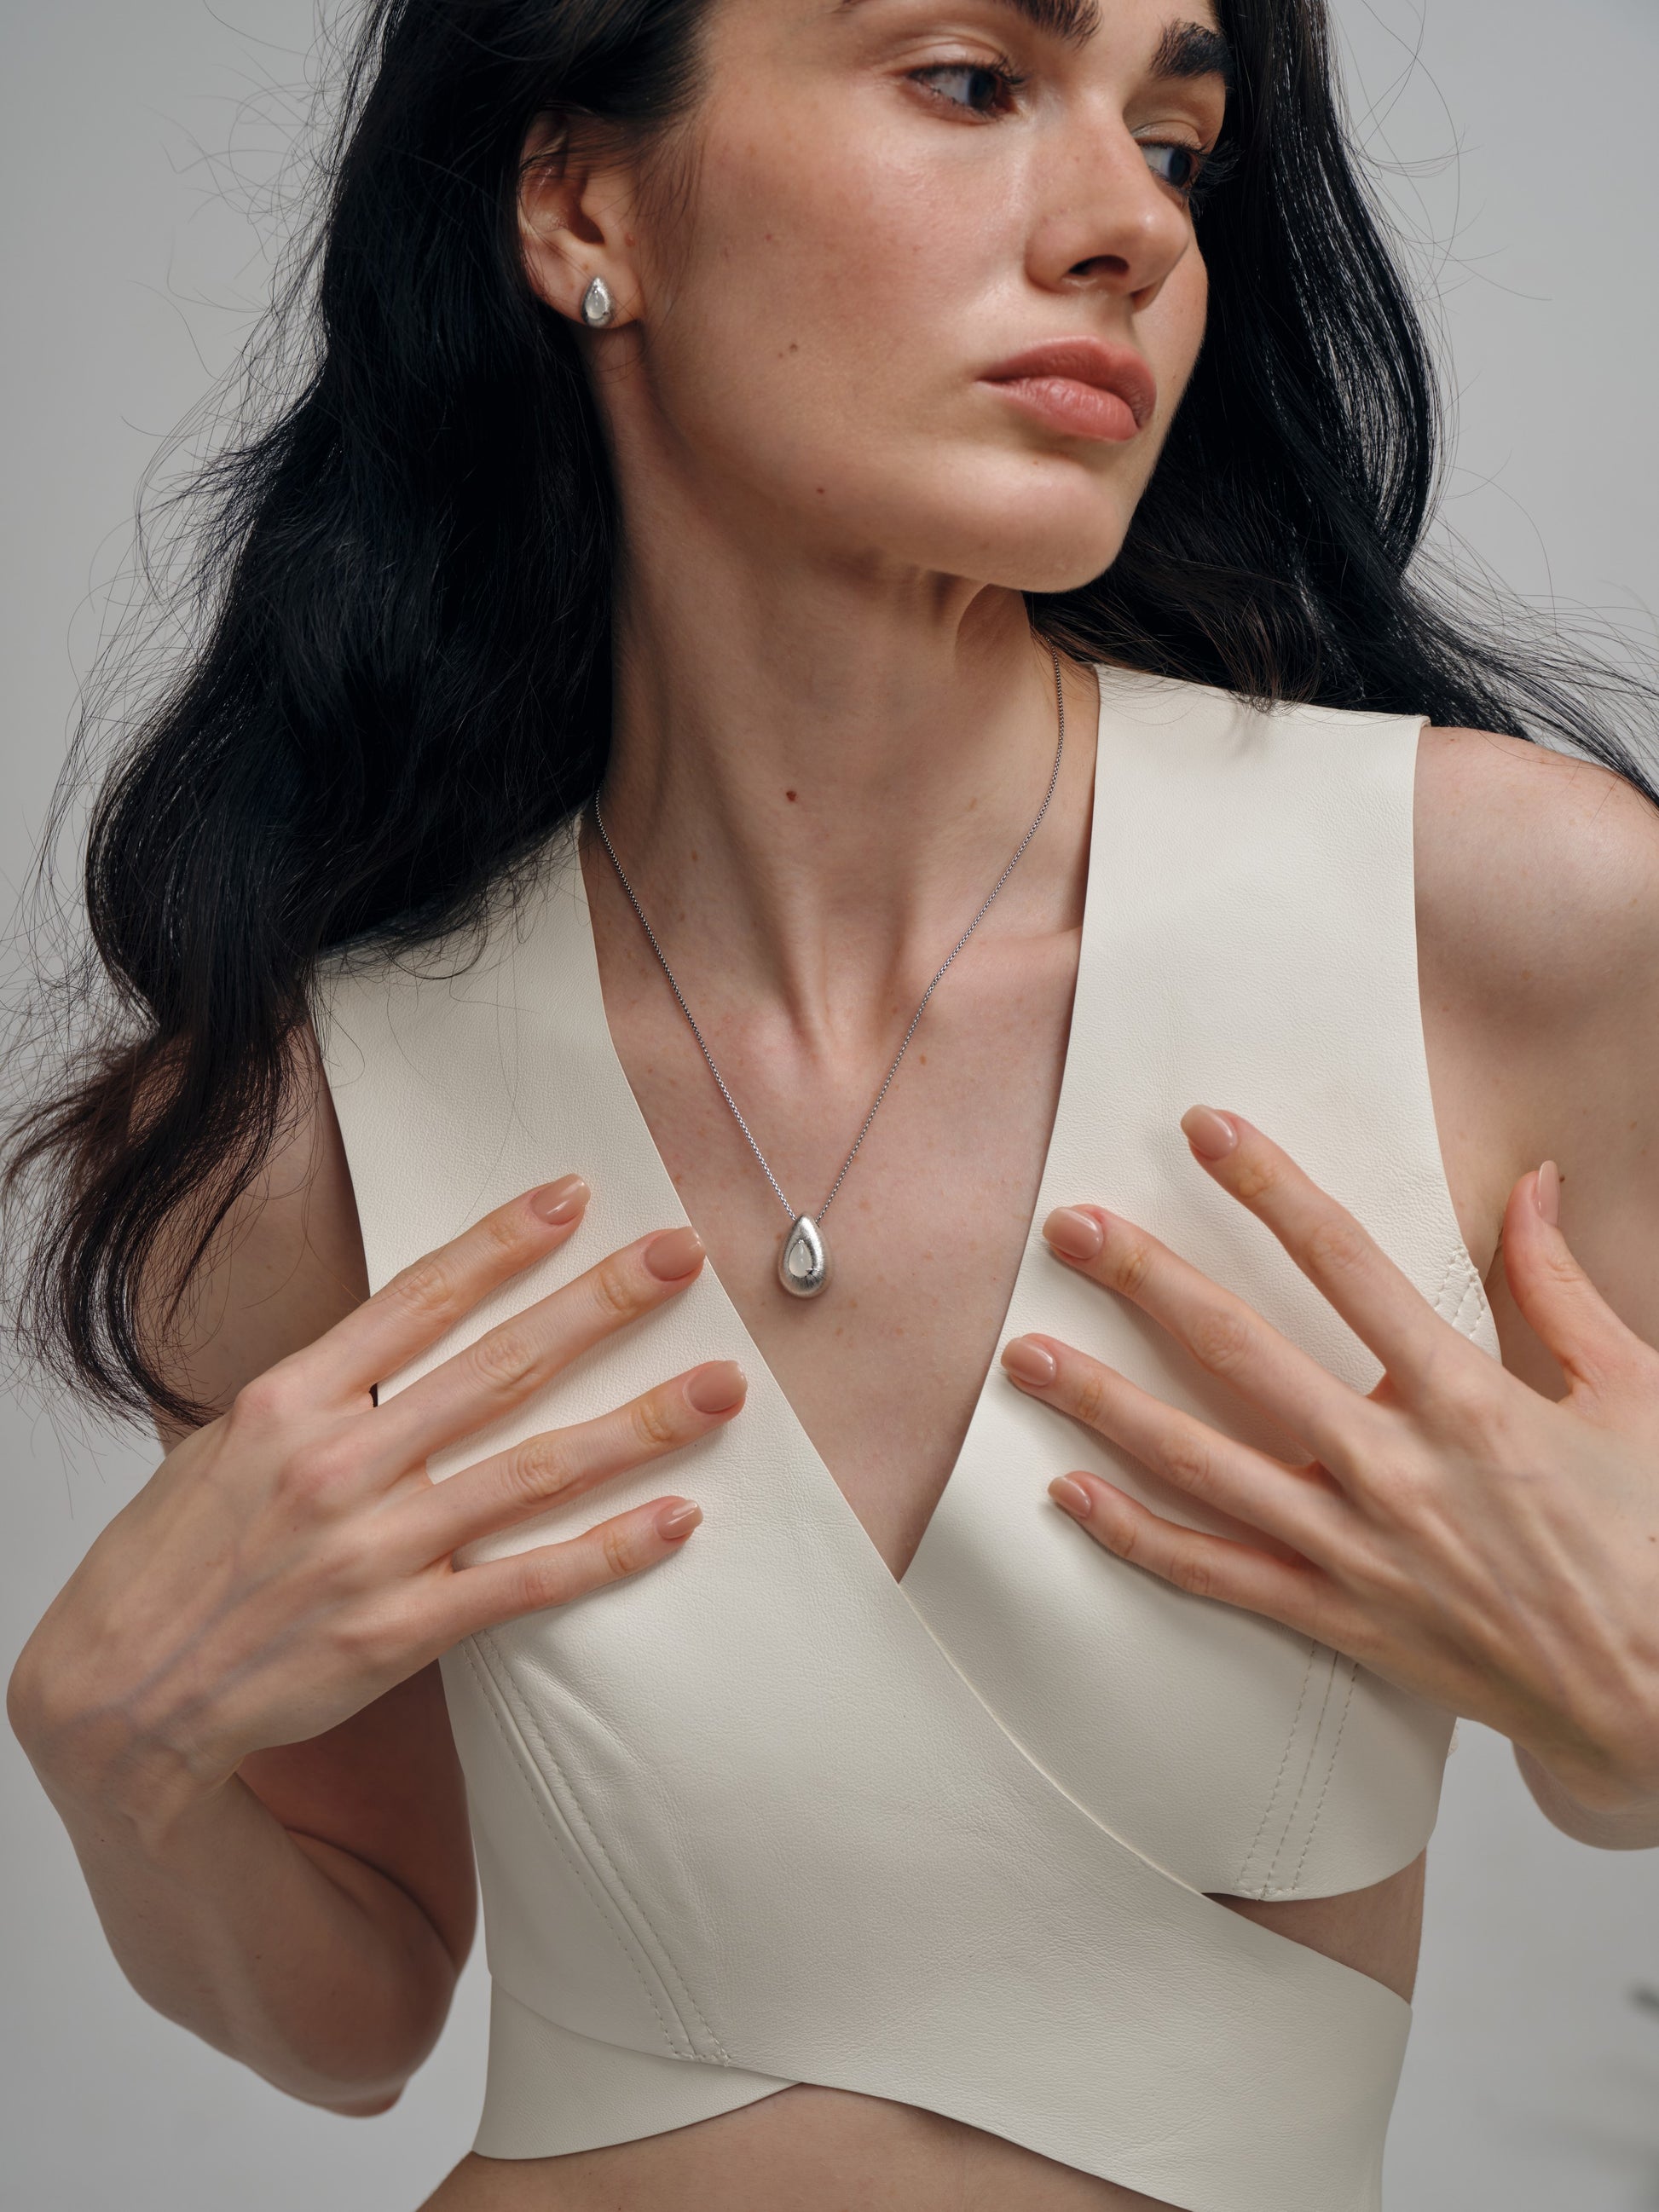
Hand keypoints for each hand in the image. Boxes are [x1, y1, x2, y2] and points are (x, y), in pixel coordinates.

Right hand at [9, 1178, 742, 1834]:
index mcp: (290, 1401)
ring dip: (640, 1423)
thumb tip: (407, 1336)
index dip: (503, 1241)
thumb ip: (323, 1390)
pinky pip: (528, 1582)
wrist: (120, 1697)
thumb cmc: (174, 1560)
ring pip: (536, 1471)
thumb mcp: (227, 1443)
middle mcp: (341, 1464)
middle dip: (601, 1304)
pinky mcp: (403, 1631)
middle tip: (680, 1256)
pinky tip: (675, 1518)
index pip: (418, 1297)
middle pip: (500, 1367)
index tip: (572, 1196)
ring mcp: (378, 1550)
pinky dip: (608, 1550)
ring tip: (721, 1386)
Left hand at [999, 1108, 1658, 1822]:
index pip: (1344, 1263)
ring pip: (1201, 1465)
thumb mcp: (1632, 1392)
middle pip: (1240, 1351)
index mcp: (1467, 1397)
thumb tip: (1530, 1183)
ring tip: (1026, 1355)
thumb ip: (1557, 1283)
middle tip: (1070, 1227)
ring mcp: (1357, 1550)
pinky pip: (1216, 1575)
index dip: (1270, 1187)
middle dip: (1147, 1280)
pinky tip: (1069, 1494)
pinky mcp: (1340, 1619)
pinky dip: (1135, 1536)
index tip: (1207, 1131)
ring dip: (1104, 1403)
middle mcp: (1395, 1468)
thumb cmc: (1654, 1540)